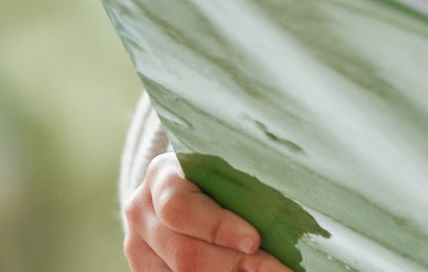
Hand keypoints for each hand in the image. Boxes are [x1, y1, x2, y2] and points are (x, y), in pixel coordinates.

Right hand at [123, 151, 291, 271]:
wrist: (190, 180)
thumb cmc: (224, 169)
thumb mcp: (231, 166)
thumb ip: (247, 187)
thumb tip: (289, 216)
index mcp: (163, 175)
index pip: (181, 208)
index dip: (218, 228)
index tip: (255, 241)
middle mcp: (142, 211)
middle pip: (184, 252)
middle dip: (235, 264)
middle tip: (275, 268)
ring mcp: (139, 245)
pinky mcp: (145, 268)